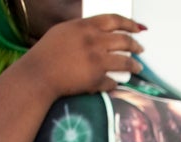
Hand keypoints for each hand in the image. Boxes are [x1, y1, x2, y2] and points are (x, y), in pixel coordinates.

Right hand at [19, 14, 144, 98]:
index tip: (138, 28)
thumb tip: (101, 33)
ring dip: (134, 65)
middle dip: (136, 45)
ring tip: (138, 67)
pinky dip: (114, 82)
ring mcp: (97, 60)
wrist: (40, 74)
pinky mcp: (98, 78)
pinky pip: (113, 81)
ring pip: (126, 62)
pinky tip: (114, 83)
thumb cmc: (48, 52)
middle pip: (124, 40)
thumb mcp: (65, 31)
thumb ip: (84, 31)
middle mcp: (94, 41)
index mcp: (85, 26)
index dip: (129, 23)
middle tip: (140, 49)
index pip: (114, 20)